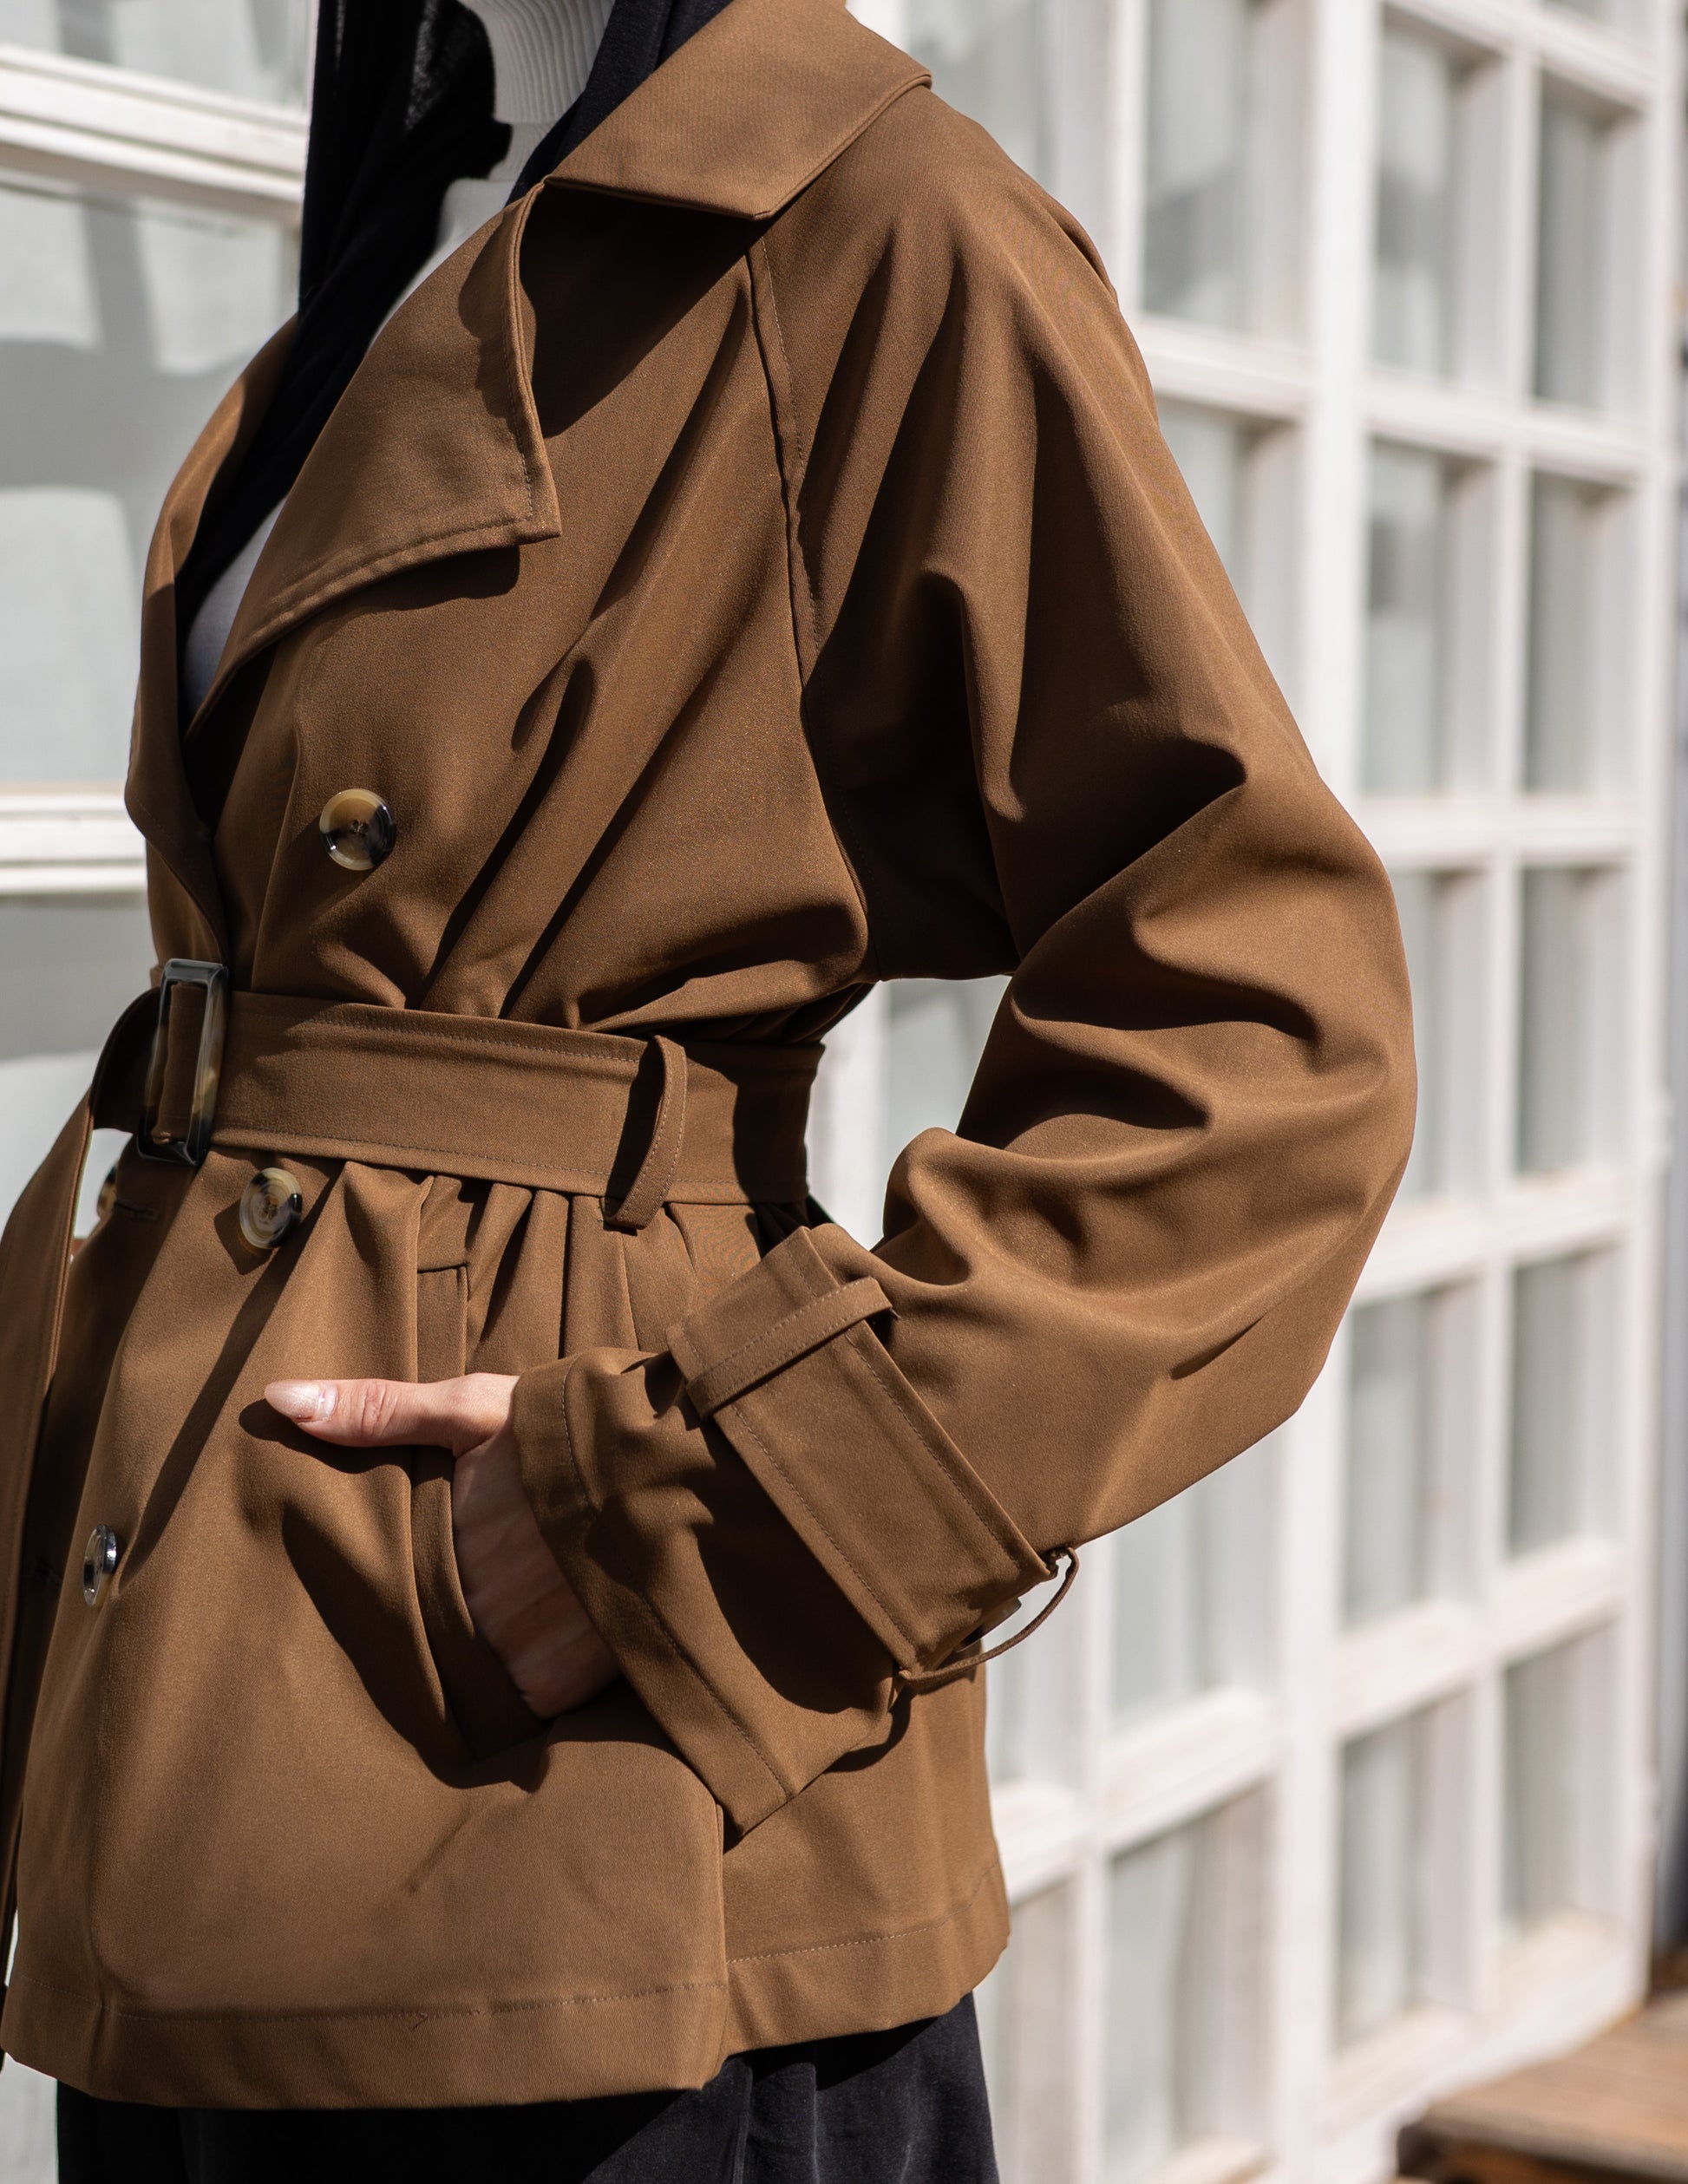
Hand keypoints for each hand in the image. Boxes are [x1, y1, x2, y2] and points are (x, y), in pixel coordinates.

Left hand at [265, 1371, 618, 1717]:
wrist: (681, 1472)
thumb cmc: (569, 1431)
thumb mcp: (477, 1409)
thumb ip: (379, 1409)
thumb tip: (276, 1400)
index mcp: (439, 1539)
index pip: (376, 1588)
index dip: (379, 1588)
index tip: (384, 1587)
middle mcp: (469, 1604)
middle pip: (419, 1635)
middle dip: (423, 1627)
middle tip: (444, 1610)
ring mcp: (514, 1649)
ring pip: (460, 1674)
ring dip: (467, 1661)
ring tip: (484, 1638)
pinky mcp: (559, 1685)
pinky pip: (514, 1707)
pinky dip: (516, 1690)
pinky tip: (525, 1659)